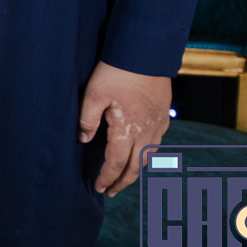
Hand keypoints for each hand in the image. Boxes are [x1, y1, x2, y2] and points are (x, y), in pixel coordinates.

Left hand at [79, 60, 172, 195]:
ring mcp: (158, 125)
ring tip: (124, 177)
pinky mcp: (164, 116)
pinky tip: (139, 153)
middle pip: (135, 167)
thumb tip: (83, 140)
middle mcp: (146, 133)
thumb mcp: (93, 95)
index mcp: (127, 131)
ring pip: (148, 157)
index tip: (99, 187)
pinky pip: (156, 143)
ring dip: (135, 170)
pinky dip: (146, 155)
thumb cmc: (116, 72)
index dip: (107, 178)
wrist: (146, 54)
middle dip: (122, 182)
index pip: (116, 163)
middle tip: (111, 191)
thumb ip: (87, 120)